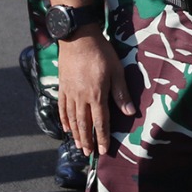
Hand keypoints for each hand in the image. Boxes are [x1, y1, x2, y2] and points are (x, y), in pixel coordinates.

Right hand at [58, 31, 133, 157]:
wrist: (78, 37)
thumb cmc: (101, 52)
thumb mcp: (116, 71)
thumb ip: (121, 93)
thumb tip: (130, 113)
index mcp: (97, 95)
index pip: (100, 122)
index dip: (102, 138)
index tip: (103, 150)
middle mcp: (81, 97)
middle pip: (84, 124)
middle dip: (87, 140)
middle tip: (89, 153)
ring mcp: (70, 93)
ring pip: (72, 118)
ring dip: (76, 134)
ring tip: (79, 146)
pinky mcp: (62, 86)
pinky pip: (62, 107)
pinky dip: (64, 120)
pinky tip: (66, 128)